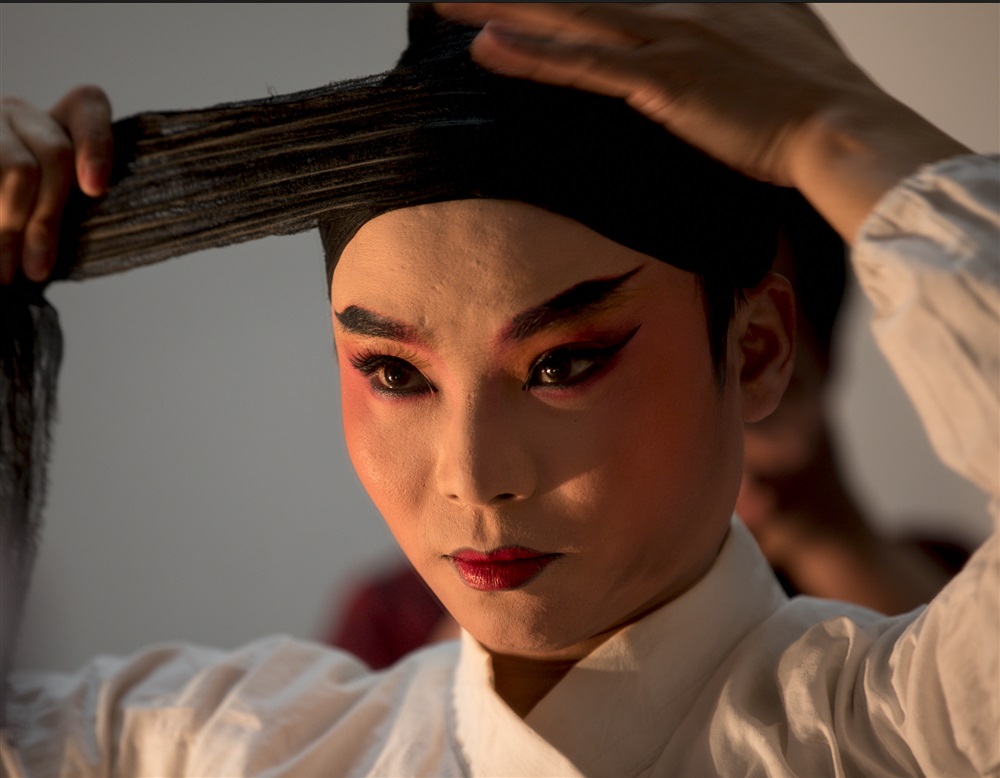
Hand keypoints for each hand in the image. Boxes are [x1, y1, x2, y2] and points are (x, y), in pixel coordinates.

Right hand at [0, 86, 112, 284]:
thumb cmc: (30, 218)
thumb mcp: (57, 209)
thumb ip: (75, 205)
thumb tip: (84, 225)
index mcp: (61, 121)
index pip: (89, 106)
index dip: (96, 144)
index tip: (95, 189)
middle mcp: (22, 113)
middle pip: (54, 155)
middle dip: (47, 220)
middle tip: (39, 270)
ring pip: (15, 169)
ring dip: (10, 229)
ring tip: (7, 273)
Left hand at [435, 3, 968, 240]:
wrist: (841, 127)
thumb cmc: (813, 99)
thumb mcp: (777, 42)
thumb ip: (739, 34)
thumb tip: (719, 44)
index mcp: (703, 0)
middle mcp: (679, 8)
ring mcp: (668, 40)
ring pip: (570, 19)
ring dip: (504, 10)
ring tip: (450, 5)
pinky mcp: (663, 82)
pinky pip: (583, 65)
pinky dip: (534, 55)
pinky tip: (487, 45)